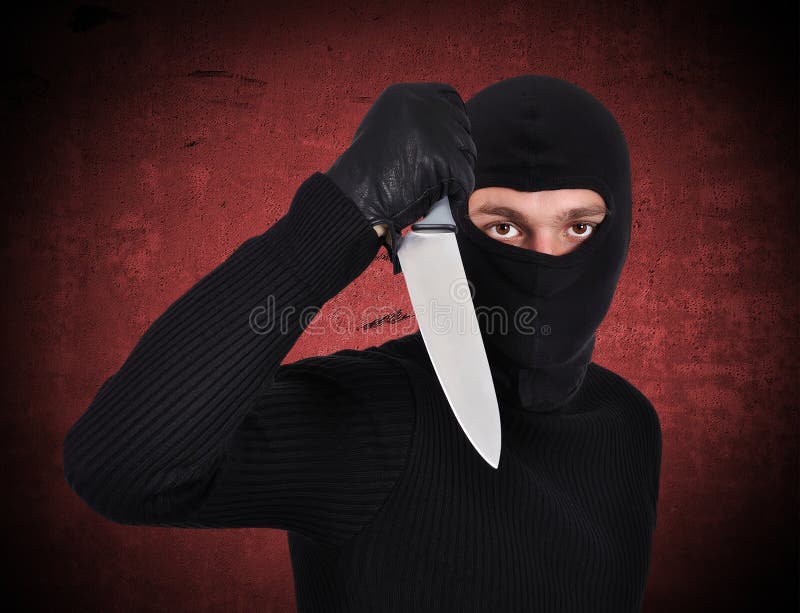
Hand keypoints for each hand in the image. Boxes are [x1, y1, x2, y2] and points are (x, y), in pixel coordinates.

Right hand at [325, 82, 475, 264]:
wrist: (355, 197)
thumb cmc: (363, 171)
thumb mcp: (383, 126)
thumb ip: (412, 121)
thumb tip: (443, 128)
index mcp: (406, 95)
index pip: (450, 99)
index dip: (453, 122)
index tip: (449, 141)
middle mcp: (424, 108)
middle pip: (461, 128)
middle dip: (455, 151)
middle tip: (440, 172)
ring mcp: (436, 134)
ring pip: (466, 154)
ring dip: (455, 173)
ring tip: (435, 188)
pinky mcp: (446, 162)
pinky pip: (465, 180)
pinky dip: (456, 194)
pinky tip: (441, 201)